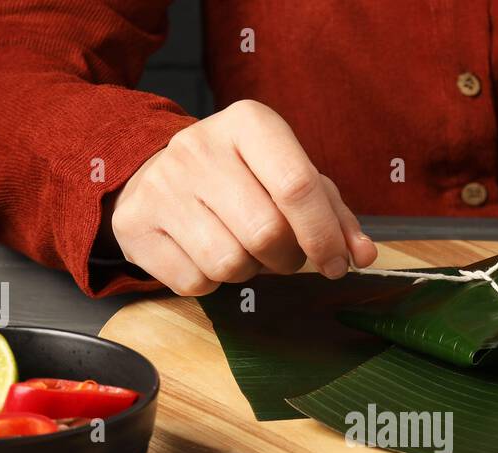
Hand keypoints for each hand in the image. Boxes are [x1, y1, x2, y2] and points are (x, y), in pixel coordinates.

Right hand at [106, 100, 375, 295]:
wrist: (153, 174)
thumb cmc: (240, 180)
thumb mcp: (288, 178)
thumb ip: (332, 214)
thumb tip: (361, 256)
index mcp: (249, 124)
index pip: (298, 186)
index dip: (324, 236)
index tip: (337, 264)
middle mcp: (200, 147)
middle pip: (266, 233)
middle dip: (286, 259)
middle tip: (282, 255)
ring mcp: (162, 185)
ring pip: (230, 263)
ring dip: (248, 272)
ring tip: (241, 249)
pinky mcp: (136, 225)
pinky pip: (195, 282)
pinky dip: (210, 282)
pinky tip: (205, 254)